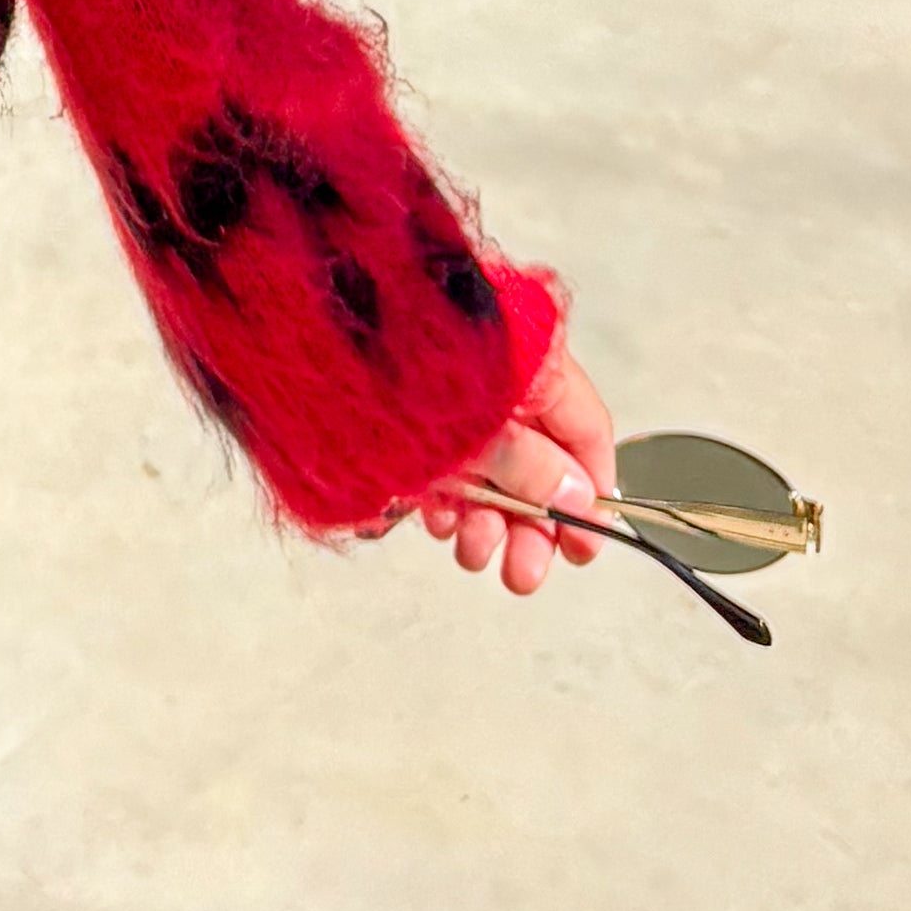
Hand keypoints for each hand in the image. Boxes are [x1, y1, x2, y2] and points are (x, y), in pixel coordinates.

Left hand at [404, 336, 617, 598]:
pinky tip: (440, 524)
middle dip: (530, 526)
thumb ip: (531, 466)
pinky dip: (447, 500)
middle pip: (537, 462)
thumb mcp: (481, 427)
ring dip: (486, 522)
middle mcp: (502, 381)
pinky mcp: (414, 415)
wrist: (321, 336)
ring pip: (488, 471)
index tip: (583, 545)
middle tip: (522, 574)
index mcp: (535, 365)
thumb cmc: (401, 360)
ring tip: (472, 554)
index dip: (589, 494)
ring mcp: (456, 399)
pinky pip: (444, 466)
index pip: (585, 433)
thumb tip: (578, 497)